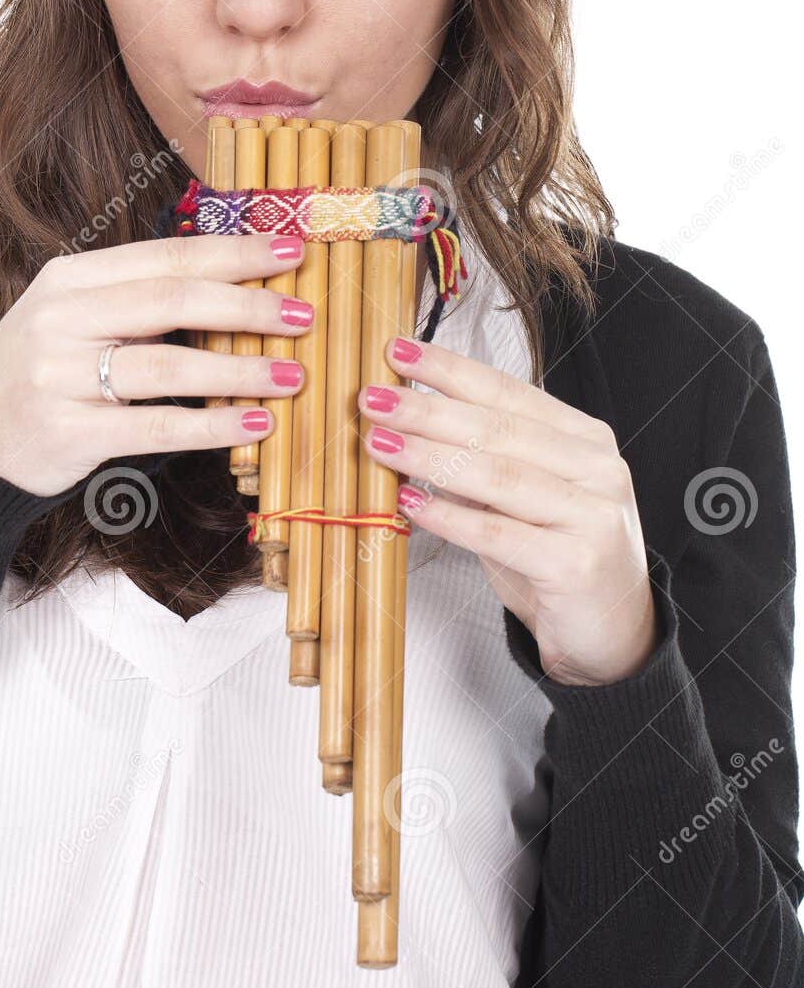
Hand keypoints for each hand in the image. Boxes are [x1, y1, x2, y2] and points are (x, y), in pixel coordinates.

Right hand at [0, 233, 310, 496]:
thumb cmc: (48, 368)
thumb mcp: (79, 315)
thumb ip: (141, 297)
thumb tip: (238, 281)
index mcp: (72, 277)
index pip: (167, 256)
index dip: (234, 253)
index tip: (292, 252)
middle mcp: (62, 318)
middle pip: (170, 300)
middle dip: (246, 305)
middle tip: (304, 314)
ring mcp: (60, 375)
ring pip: (166, 366)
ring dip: (238, 370)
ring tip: (292, 375)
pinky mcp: (69, 432)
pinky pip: (152, 426)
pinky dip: (209, 425)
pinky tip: (252, 424)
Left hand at [357, 337, 659, 685]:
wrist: (615, 636)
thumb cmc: (557, 559)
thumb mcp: (520, 503)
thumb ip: (478, 465)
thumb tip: (404, 425)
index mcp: (584, 439)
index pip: (508, 392)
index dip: (450, 370)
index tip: (396, 351)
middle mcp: (596, 469)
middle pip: (499, 429)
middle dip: (429, 409)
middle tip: (373, 397)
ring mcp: (592, 515)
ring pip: (499, 475)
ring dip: (431, 456)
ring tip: (379, 442)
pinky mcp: (578, 565)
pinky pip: (500, 534)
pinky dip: (450, 517)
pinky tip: (409, 503)